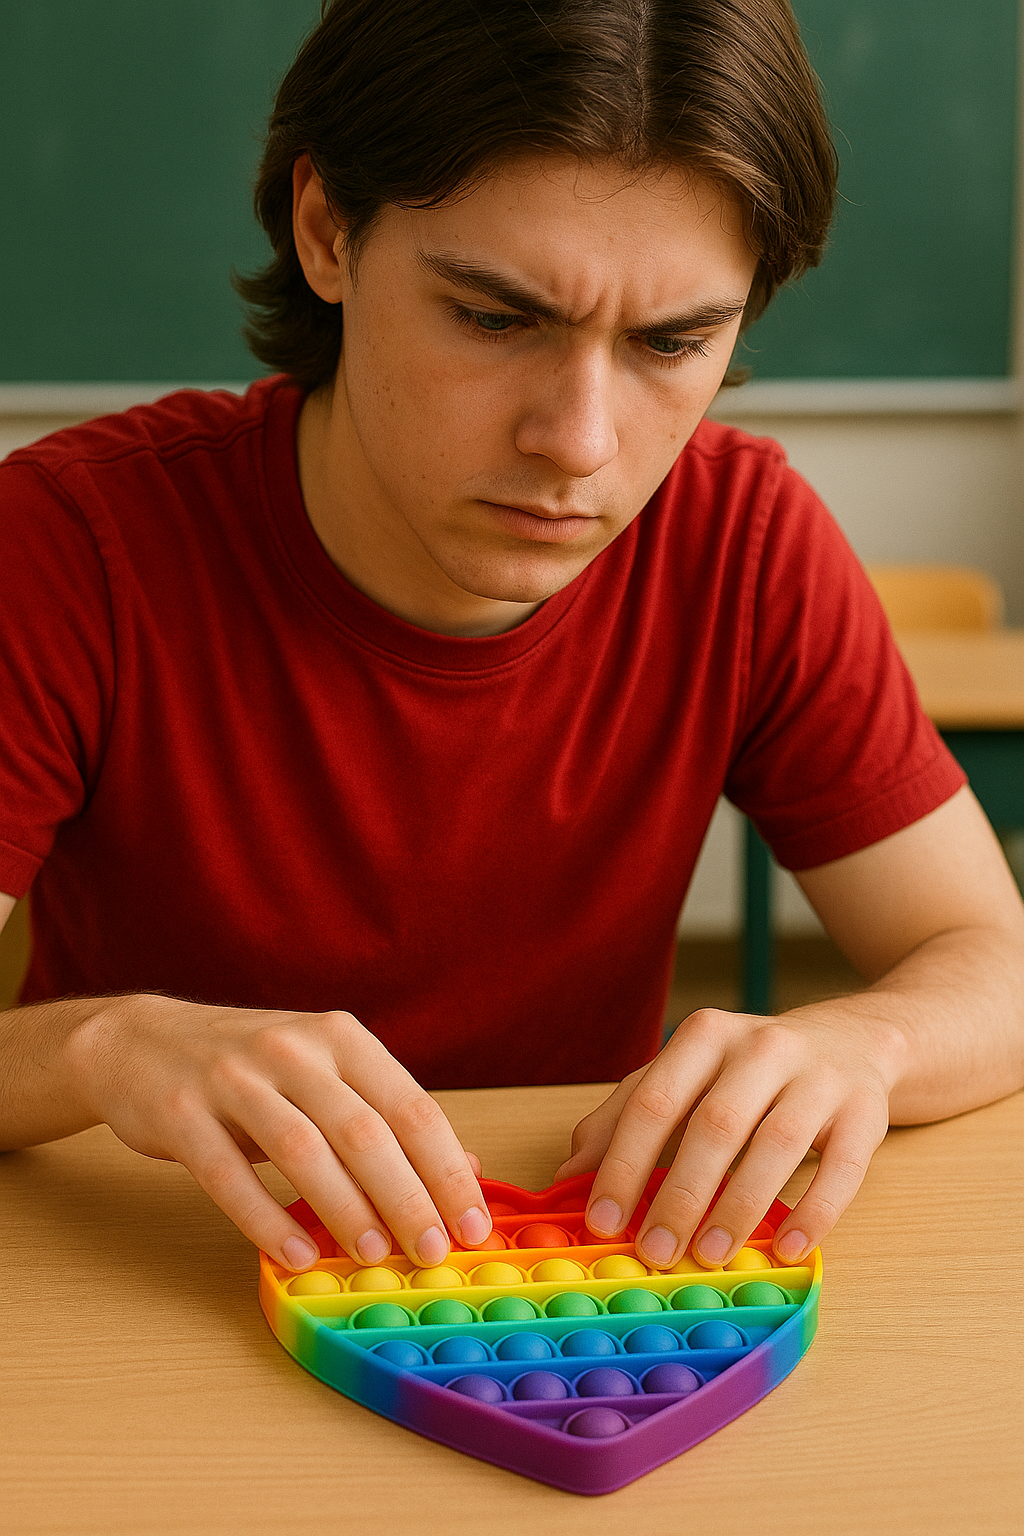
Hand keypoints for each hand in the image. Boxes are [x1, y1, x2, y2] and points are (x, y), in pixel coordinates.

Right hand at [69, 994, 490, 1270]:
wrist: (139, 1043)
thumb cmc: (248, 1069)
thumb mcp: (324, 1076)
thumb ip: (387, 1118)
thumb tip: (468, 1169)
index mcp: (340, 1038)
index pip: (411, 1106)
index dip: (447, 1169)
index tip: (472, 1224)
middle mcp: (293, 1049)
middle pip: (364, 1130)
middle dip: (407, 1197)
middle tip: (432, 1251)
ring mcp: (234, 1077)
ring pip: (303, 1149)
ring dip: (345, 1209)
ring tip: (372, 1256)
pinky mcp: (183, 1112)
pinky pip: (228, 1173)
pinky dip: (265, 1218)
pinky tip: (295, 1254)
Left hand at [555, 1004, 896, 1267]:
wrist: (854, 1041)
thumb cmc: (749, 1072)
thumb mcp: (684, 1077)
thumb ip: (625, 1117)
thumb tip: (568, 1175)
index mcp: (706, 1036)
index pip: (655, 1101)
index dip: (623, 1164)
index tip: (602, 1221)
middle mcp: (763, 1046)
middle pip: (714, 1125)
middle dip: (679, 1195)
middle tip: (655, 1251)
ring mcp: (819, 1077)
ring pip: (776, 1146)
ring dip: (739, 1208)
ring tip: (711, 1255)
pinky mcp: (865, 1111)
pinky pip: (842, 1167)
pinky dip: (814, 1212)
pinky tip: (788, 1247)